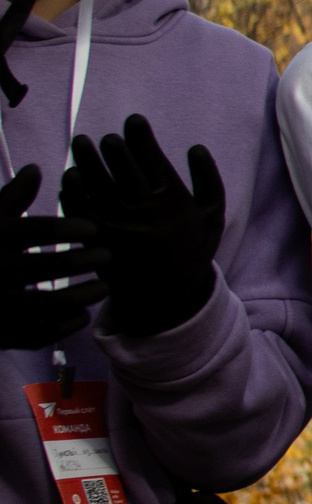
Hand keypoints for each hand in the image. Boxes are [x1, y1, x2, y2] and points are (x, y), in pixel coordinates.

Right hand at [0, 165, 109, 349]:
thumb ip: (12, 199)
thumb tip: (35, 169)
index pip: (37, 229)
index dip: (70, 227)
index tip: (93, 228)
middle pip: (49, 265)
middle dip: (85, 259)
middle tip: (108, 256)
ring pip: (49, 303)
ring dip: (84, 295)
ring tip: (104, 287)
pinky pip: (38, 334)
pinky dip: (65, 325)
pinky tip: (81, 315)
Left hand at [61, 115, 225, 338]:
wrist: (168, 298)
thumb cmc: (191, 251)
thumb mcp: (213, 217)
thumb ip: (208, 180)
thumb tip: (195, 147)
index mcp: (174, 203)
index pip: (152, 159)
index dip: (141, 136)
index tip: (133, 121)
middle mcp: (145, 212)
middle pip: (123, 168)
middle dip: (113, 148)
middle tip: (106, 138)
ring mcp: (119, 227)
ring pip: (98, 184)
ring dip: (87, 160)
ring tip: (82, 143)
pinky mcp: (99, 241)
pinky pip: (81, 210)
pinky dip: (73, 191)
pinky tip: (71, 176)